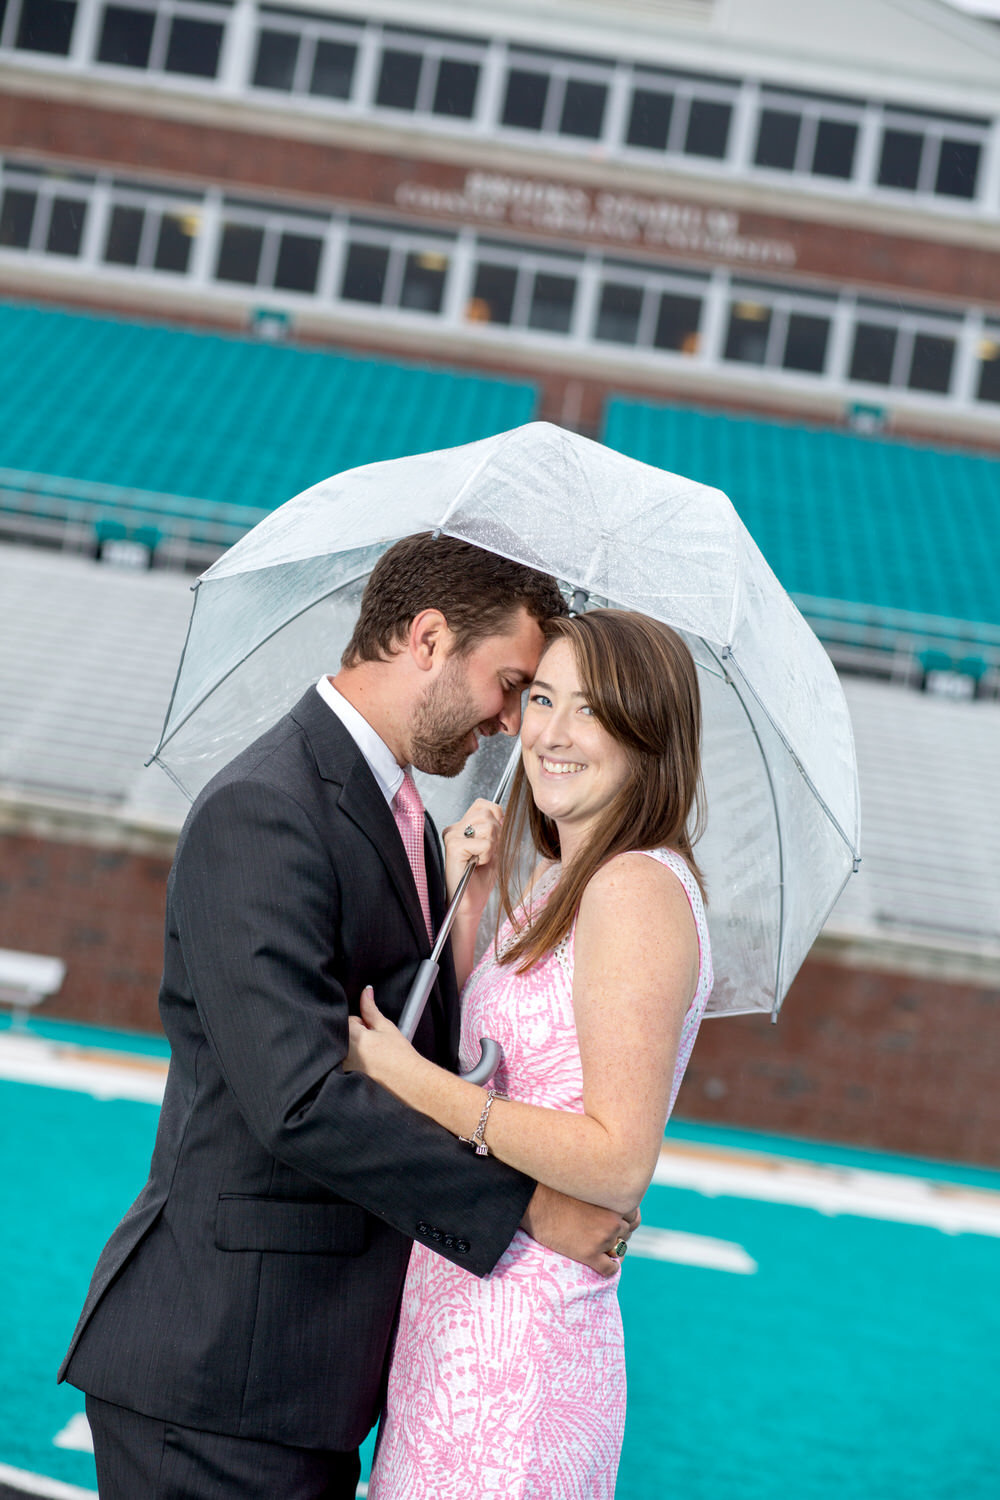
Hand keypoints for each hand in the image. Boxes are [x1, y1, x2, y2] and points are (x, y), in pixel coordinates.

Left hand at [344, 986, 414, 1085]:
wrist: (408, 1080)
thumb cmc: (399, 1054)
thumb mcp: (385, 1026)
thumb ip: (370, 1008)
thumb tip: (366, 991)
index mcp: (352, 1037)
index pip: (348, 1019)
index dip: (362, 1023)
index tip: (372, 1032)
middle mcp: (343, 1053)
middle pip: (343, 1033)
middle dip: (356, 1034)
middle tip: (373, 1044)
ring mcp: (343, 1067)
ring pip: (342, 1047)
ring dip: (353, 1047)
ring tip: (372, 1055)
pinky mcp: (346, 1077)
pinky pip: (343, 1062)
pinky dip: (353, 1061)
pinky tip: (368, 1065)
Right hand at [442, 798, 503, 918]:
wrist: (471, 903)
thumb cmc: (480, 879)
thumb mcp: (494, 847)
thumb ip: (496, 828)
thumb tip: (502, 813)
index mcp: (461, 826)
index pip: (484, 805)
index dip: (496, 818)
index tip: (493, 840)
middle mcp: (454, 828)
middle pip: (488, 813)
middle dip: (496, 834)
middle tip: (487, 853)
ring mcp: (452, 836)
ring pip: (488, 826)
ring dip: (492, 846)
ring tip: (481, 859)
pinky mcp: (454, 847)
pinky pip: (484, 843)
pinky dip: (487, 856)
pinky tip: (476, 865)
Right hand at [520, 1184, 639, 1278]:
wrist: (534, 1203)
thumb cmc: (556, 1189)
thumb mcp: (587, 1185)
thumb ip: (603, 1192)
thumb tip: (616, 1201)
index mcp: (614, 1201)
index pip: (634, 1215)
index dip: (626, 1220)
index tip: (617, 1222)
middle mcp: (613, 1221)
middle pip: (627, 1233)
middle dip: (619, 1234)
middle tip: (605, 1234)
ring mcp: (602, 1239)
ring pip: (619, 1250)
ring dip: (614, 1250)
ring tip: (603, 1249)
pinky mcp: (589, 1255)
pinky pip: (609, 1269)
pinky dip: (609, 1268)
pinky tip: (603, 1264)